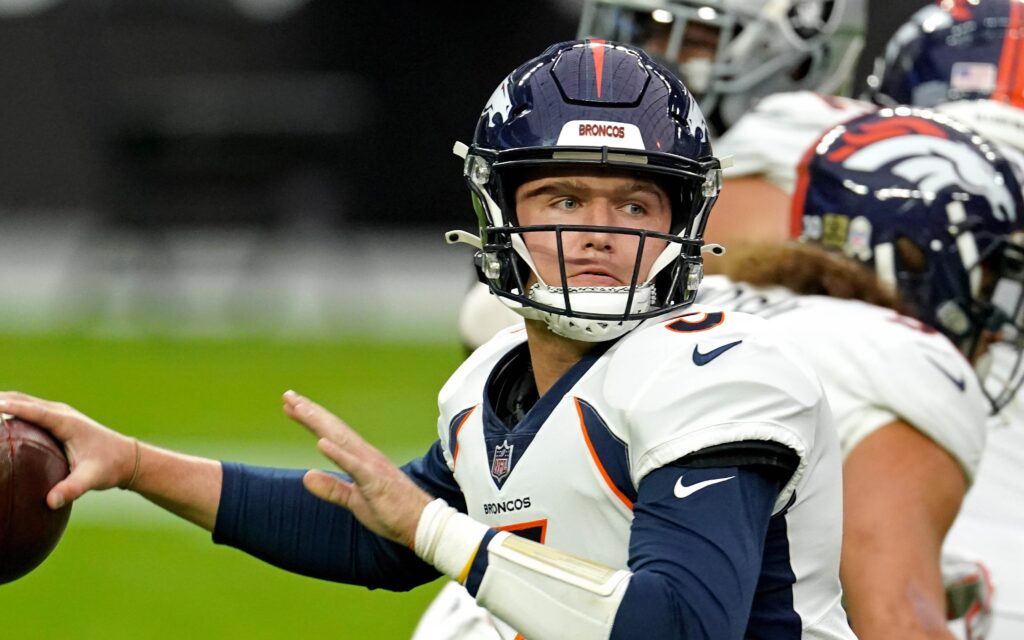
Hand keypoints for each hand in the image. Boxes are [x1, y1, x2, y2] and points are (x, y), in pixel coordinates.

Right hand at [0, 391, 136, 508]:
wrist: (127, 458)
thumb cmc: (110, 467)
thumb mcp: (92, 479)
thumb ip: (72, 489)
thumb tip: (50, 502)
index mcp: (65, 421)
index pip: (31, 410)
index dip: (9, 406)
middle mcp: (59, 413)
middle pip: (21, 401)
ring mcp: (57, 414)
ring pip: (22, 402)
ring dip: (2, 403)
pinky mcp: (55, 421)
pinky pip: (27, 411)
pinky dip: (9, 411)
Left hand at [283, 390, 431, 547]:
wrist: (423, 523)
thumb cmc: (392, 511)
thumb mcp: (354, 501)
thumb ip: (331, 488)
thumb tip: (306, 476)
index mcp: (361, 459)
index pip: (331, 434)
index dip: (311, 420)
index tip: (292, 406)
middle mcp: (365, 456)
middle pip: (333, 429)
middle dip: (310, 412)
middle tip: (288, 395)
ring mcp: (371, 467)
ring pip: (341, 440)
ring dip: (319, 423)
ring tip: (300, 408)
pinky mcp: (375, 482)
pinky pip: (354, 466)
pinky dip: (338, 453)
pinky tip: (321, 443)